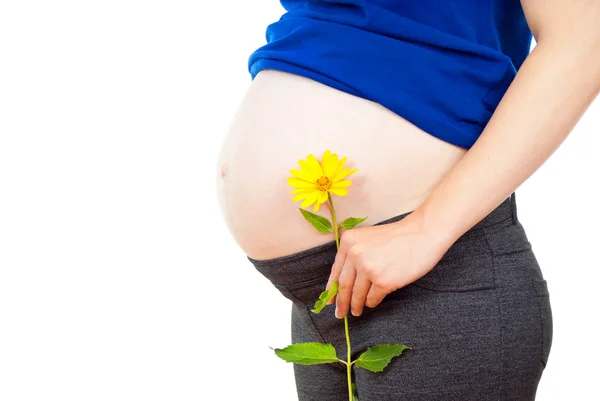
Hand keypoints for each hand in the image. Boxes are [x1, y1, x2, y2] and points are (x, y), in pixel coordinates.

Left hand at [326, 211, 452, 317]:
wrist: (422, 234)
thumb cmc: (397, 237)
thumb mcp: (367, 238)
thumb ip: (354, 254)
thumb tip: (341, 282)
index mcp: (348, 242)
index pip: (336, 271)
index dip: (331, 288)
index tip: (329, 300)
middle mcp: (355, 254)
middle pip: (343, 285)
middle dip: (341, 302)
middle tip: (339, 313)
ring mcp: (368, 268)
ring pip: (357, 294)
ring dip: (356, 306)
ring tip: (356, 311)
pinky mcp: (383, 281)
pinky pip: (372, 298)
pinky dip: (372, 303)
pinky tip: (372, 303)